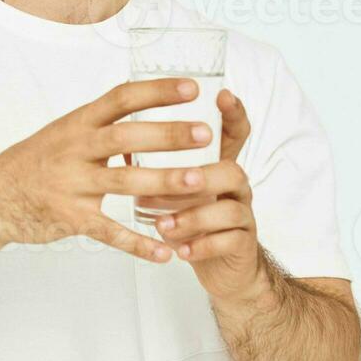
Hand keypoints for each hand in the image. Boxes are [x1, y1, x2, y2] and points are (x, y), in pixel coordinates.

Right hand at [0, 78, 218, 263]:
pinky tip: (164, 251)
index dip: (157, 91)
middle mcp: (75, 148)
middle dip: (169, 135)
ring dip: (164, 182)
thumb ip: (97, 126)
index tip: (192, 87)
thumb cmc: (31, 164)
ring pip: (125, 181)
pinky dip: (138, 243)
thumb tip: (138, 107)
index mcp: (77, 123)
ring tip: (199, 183)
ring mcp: (72, 183)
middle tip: (206, 134)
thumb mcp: (61, 134)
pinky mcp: (70, 217)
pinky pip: (109, 231)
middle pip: (127, 136)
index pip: (121, 98)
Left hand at [135, 90, 267, 302]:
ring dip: (194, 217)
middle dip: (203, 174)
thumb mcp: (175, 188)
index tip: (221, 95)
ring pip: (229, 209)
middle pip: (233, 170)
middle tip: (181, 179)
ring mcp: (242, 216)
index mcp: (218, 166)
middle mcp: (234, 188)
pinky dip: (202, 246)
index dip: (232, 114)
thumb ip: (157, 164)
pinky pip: (228, 243)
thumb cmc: (191, 218)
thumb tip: (118, 135)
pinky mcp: (241, 245)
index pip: (233, 134)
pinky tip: (180, 250)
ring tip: (164, 225)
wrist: (221, 265)